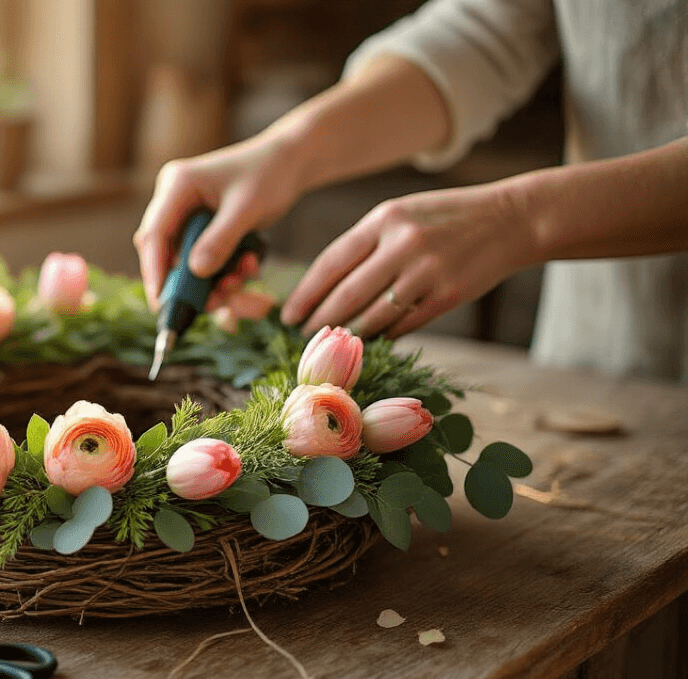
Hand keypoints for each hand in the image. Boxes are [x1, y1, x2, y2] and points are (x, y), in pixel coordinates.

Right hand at [133, 134, 303, 310]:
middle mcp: (175, 202)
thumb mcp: (247, 207)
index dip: (155, 271)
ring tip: (246, 278)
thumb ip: (221, 240)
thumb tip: (196, 272)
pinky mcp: (202, 231)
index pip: (154, 234)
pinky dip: (226, 274)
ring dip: (215, 281)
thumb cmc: (269, 173)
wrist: (290, 161)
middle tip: (218, 302)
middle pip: (166, 255)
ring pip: (187, 264)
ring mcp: (187, 217)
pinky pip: (205, 262)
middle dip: (192, 283)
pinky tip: (250, 266)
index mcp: (177, 185)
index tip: (163, 302)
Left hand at [281, 181, 538, 337]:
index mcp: (384, 219)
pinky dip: (384, 335)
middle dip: (320, 320)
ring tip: (334, 343)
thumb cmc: (445, 218)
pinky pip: (404, 325)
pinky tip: (372, 340)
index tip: (289, 314)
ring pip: (374, 315)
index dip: (306, 293)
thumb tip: (325, 286)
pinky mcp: (448, 295)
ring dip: (349, 334)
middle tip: (303, 337)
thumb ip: (367, 244)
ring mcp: (427, 271)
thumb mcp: (402, 214)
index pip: (331, 262)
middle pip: (347, 294)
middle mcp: (403, 244)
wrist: (511, 220)